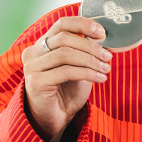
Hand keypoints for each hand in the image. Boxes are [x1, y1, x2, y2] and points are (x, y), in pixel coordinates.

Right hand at [22, 16, 111, 141]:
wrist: (55, 117)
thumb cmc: (67, 90)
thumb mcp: (81, 66)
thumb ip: (88, 52)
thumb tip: (108, 40)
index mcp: (44, 43)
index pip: (62, 23)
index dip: (83, 24)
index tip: (102, 32)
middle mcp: (34, 52)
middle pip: (65, 38)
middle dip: (91, 46)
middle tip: (108, 56)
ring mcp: (32, 66)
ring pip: (65, 54)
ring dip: (91, 60)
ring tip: (106, 69)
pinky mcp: (35, 81)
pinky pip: (65, 71)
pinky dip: (86, 73)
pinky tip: (100, 78)